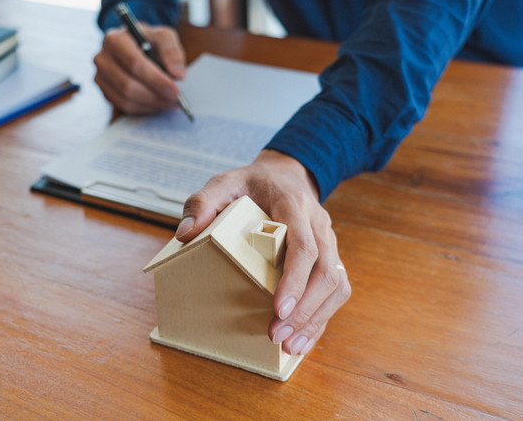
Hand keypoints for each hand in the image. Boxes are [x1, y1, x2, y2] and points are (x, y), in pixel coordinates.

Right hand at [94, 24, 185, 114]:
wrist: (134, 46)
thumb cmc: (148, 41)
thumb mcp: (164, 36)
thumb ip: (172, 50)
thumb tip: (177, 74)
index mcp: (115, 39)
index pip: (135, 64)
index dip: (156, 80)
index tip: (175, 90)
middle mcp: (102, 58)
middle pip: (128, 85)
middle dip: (155, 95)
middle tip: (175, 99)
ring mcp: (101, 76)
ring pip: (126, 99)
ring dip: (151, 104)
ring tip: (169, 102)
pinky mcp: (104, 91)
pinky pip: (124, 106)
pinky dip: (144, 108)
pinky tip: (157, 103)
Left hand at [175, 149, 350, 355]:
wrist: (284, 176)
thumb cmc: (252, 183)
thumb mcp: (224, 182)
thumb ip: (203, 202)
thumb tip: (185, 234)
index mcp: (294, 206)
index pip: (304, 246)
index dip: (294, 280)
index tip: (278, 309)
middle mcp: (319, 224)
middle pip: (326, 272)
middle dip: (304, 310)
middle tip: (275, 335)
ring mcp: (329, 242)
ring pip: (337, 285)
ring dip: (315, 319)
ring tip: (289, 345)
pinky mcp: (330, 257)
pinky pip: (336, 290)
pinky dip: (320, 318)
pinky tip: (301, 340)